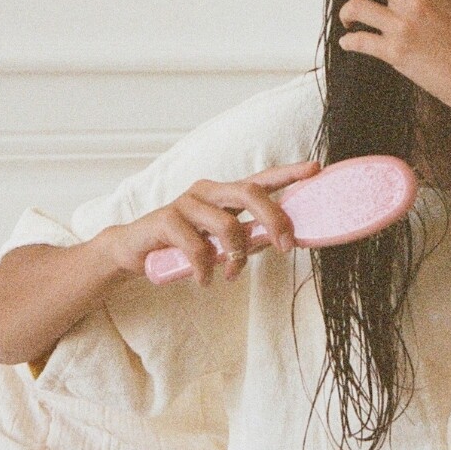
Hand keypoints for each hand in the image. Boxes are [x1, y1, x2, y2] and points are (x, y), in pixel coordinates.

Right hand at [101, 160, 321, 284]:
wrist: (135, 252)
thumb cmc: (182, 246)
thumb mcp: (220, 243)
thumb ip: (249, 238)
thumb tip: (282, 239)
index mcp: (224, 195)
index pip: (261, 179)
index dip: (289, 173)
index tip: (315, 169)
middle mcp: (208, 192)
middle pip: (251, 192)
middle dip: (275, 219)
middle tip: (286, 247)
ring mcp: (187, 202)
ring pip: (228, 224)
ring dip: (237, 257)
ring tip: (231, 275)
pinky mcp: (167, 219)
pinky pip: (199, 247)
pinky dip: (206, 270)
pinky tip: (203, 279)